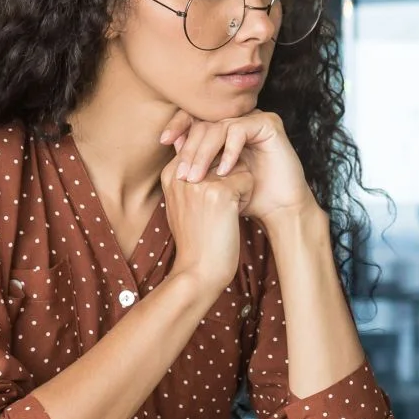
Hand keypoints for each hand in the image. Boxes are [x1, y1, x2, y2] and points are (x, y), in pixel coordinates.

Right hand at [160, 158, 253, 293]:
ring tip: (222, 211)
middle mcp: (183, 172)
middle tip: (217, 207)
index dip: (215, 170)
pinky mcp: (220, 192)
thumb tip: (197, 147)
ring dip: (237, 186)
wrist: (198, 271)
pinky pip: (247, 179)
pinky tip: (232, 216)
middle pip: (221, 152)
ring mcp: (200, 181)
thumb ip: (188, 174)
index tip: (210, 198)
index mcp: (171, 173)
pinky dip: (246, 197)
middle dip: (227, 175)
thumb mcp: (182, 202)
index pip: (203, 146)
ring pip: (236, 164)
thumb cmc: (195, 239)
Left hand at [162, 110, 316, 220]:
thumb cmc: (244, 196)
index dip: (178, 124)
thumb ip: (195, 158)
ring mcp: (254, 118)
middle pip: (205, 120)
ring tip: (196, 177)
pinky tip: (223, 171)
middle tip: (182, 172)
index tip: (163, 141)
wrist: (277, 209)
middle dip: (190, 147)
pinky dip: (229, 151)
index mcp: (224, 125)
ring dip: (204, 152)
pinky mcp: (269, 123)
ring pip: (219, 125)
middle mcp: (239, 117)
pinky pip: (240, 129)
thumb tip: (169, 141)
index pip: (196, 115)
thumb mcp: (211, 178)